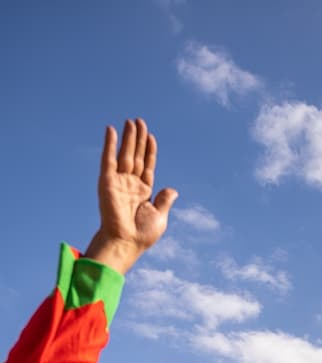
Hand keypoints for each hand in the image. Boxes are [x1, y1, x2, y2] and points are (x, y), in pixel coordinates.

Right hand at [84, 119, 177, 274]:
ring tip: (131, 121)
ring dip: (128, 138)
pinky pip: (108, 159)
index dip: (149, 152)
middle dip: (138, 139)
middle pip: (135, 156)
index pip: (147, 166)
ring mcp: (118, 181)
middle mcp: (130, 184)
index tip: (151, 137)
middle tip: (139, 121)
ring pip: (124, 154)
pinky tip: (111, 130)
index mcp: (143, 192)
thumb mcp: (159, 216)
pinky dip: (109, 144)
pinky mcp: (107, 181)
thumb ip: (164, 200)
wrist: (126, 242)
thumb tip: (173, 189)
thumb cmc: (142, 234)